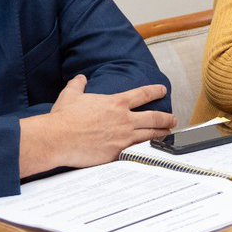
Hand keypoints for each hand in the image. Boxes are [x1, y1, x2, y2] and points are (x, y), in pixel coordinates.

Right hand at [20, 76, 176, 175]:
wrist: (58, 138)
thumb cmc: (64, 118)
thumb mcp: (71, 95)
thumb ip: (78, 85)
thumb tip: (80, 78)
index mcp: (115, 103)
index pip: (142, 94)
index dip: (155, 91)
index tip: (163, 90)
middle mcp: (124, 119)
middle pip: (154, 117)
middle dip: (167, 118)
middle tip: (174, 119)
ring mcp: (123, 137)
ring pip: (151, 135)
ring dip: (162, 134)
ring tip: (170, 135)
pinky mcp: (118, 153)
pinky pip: (139, 151)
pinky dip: (149, 150)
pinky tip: (155, 151)